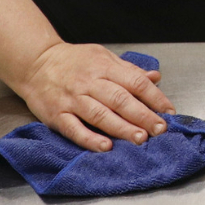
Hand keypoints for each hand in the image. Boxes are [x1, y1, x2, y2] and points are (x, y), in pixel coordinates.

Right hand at [18, 41, 175, 152]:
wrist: (36, 62)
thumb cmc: (73, 61)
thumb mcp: (103, 57)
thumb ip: (129, 70)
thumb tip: (156, 77)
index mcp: (104, 67)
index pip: (134, 81)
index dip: (154, 97)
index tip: (169, 111)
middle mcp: (89, 83)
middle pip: (120, 100)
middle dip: (143, 115)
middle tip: (160, 129)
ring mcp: (72, 100)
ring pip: (100, 115)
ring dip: (121, 128)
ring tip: (140, 139)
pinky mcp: (57, 115)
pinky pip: (74, 129)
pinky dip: (90, 139)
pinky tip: (105, 147)